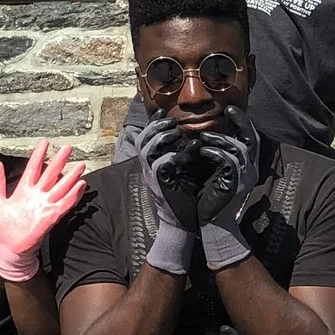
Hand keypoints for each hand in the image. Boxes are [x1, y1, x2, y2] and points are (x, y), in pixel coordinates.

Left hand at [0, 140, 86, 281]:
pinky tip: (80, 186)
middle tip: (69, 148)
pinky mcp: (49, 218)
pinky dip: (72, 196)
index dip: (39, 155)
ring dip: (71, 177)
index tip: (45, 142)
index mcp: (24, 191)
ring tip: (81, 165)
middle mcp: (37, 196)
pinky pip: (63, 205)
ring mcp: (44, 207)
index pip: (34, 168)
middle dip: (59, 161)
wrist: (6, 250)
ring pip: (61, 188)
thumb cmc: (1, 229)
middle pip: (51, 175)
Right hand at [138, 120, 202, 275]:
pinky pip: (161, 165)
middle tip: (173, 121)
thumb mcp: (184, 168)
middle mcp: (148, 168)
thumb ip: (183, 152)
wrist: (183, 222)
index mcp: (152, 162)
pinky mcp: (161, 185)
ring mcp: (152, 177)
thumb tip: (193, 135)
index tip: (165, 111)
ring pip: (147, 149)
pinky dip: (173, 156)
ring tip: (178, 133)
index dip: (153, 122)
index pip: (146, 137)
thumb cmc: (186, 194)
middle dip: (156, 126)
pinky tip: (187, 152)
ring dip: (162, 137)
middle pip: (142, 139)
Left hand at [191, 109, 261, 270]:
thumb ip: (215, 154)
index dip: (243, 122)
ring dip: (220, 139)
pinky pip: (228, 161)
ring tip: (203, 137)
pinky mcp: (234, 185)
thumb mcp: (213, 172)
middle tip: (228, 109)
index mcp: (247, 167)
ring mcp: (244, 178)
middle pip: (253, 138)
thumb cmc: (209, 199)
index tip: (230, 109)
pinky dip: (215, 153)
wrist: (212, 225)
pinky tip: (202, 152)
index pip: (251, 138)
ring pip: (239, 148)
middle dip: (242, 121)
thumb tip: (203, 136)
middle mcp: (250, 170)